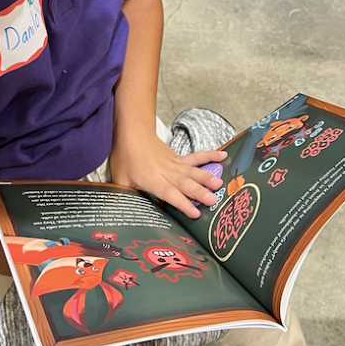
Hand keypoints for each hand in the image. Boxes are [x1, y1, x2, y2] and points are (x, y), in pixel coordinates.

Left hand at [110, 129, 226, 219]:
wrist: (132, 132)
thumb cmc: (125, 156)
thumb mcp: (120, 179)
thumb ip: (127, 195)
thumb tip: (129, 211)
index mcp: (151, 178)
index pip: (169, 193)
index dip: (182, 203)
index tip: (195, 213)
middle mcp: (165, 171)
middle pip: (184, 182)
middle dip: (199, 192)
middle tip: (213, 200)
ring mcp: (173, 163)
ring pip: (192, 171)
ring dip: (206, 177)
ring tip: (219, 184)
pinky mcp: (178, 158)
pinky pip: (196, 157)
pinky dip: (210, 156)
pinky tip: (223, 155)